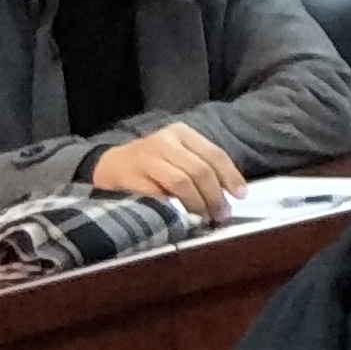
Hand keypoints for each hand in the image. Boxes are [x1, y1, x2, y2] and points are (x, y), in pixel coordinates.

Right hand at [87, 121, 245, 214]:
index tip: (240, 196)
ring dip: (197, 202)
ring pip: (182, 181)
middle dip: (215, 195)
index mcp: (182, 133)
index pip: (214, 154)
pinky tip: (180, 215)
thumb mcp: (179, 156)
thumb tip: (230, 195)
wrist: (110, 165)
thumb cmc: (153, 164)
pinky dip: (172, 206)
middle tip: (221, 214)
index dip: (230, 177)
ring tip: (204, 216)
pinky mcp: (131, 176)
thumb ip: (202, 169)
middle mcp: (165, 141)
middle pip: (200, 169)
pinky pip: (158, 194)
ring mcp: (147, 157)